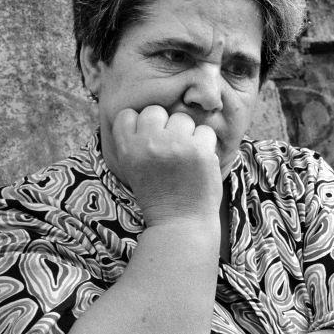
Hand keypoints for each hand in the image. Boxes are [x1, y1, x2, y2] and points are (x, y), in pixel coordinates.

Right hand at [109, 106, 221, 225]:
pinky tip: (200, 160)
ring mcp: (175, 145)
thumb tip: (150, 115)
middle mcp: (149, 143)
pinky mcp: (200, 151)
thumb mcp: (134, 168)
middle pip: (155, 111)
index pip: (128, 115)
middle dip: (164, 126)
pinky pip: (205, 130)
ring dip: (187, 134)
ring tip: (186, 156)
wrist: (180, 222)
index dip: (140, 125)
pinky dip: (206, 143)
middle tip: (170, 149)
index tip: (149, 141)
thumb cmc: (159, 196)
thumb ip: (137, 142)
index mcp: (128, 148)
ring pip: (182, 119)